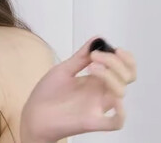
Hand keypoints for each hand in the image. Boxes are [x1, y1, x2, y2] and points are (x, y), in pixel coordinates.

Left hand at [20, 36, 137, 141]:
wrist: (33, 114)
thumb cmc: (48, 94)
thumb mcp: (64, 70)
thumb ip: (81, 57)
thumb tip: (97, 39)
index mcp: (97, 80)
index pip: (124, 68)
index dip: (124, 58)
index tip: (110, 48)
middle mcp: (101, 92)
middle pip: (127, 77)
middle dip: (116, 62)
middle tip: (95, 56)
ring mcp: (98, 107)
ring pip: (121, 92)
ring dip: (111, 76)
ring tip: (91, 67)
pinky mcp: (93, 121)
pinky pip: (116, 122)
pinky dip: (121, 112)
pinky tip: (113, 100)